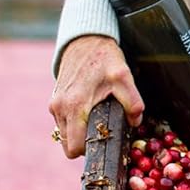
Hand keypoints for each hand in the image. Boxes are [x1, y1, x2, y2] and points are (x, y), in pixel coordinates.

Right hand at [49, 35, 144, 159]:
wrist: (84, 40)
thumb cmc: (104, 58)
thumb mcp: (124, 76)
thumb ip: (133, 101)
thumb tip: (135, 122)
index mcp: (75, 106)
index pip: (74, 147)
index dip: (90, 150)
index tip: (104, 140)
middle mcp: (60, 108)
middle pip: (68, 145)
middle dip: (85, 144)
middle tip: (102, 131)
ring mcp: (54, 104)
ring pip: (64, 134)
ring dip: (79, 132)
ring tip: (96, 118)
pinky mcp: (54, 99)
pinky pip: (63, 121)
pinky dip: (74, 122)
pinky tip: (88, 109)